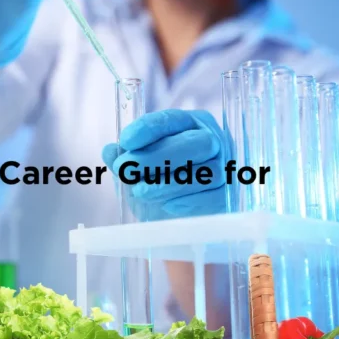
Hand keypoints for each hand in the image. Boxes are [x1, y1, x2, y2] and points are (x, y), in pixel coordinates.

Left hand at [102, 109, 226, 218]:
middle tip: (125, 170)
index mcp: (188, 124)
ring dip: (168, 183)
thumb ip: (123, 158)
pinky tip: (168, 206)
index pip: (170, 120)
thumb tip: (110, 151)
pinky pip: (214, 196)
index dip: (147, 129)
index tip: (125, 141)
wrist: (172, 219)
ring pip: (205, 172)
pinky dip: (189, 201)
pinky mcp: (228, 195)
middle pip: (192, 143)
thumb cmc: (155, 183)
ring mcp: (225, 167)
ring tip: (140, 192)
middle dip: (155, 157)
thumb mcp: (134, 169)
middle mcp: (211, 140)